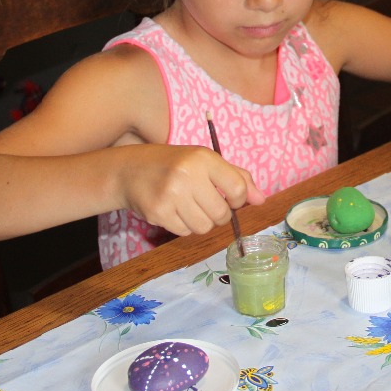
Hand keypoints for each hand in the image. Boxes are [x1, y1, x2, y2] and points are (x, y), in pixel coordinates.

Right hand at [120, 145, 265, 236]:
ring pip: (204, 227)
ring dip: (201, 222)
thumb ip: (237, 177)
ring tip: (189, 206)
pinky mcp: (158, 213)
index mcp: (203, 158)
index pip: (238, 188)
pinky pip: (185, 232)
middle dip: (219, 214)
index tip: (231, 198)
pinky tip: (174, 210)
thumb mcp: (205, 161)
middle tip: (205, 203)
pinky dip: (184, 226)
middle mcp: (187, 175)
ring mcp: (171, 196)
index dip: (239, 200)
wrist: (129, 170)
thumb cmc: (174, 164)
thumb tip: (260, 200)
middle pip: (222, 214)